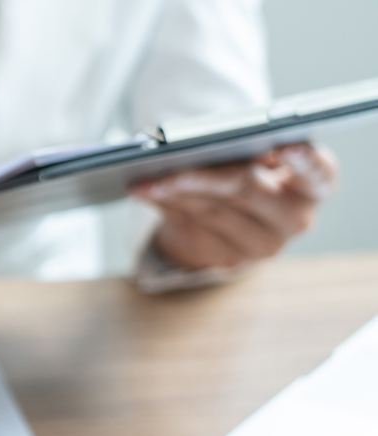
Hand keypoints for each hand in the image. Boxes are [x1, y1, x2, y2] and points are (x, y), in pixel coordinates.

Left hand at [132, 143, 337, 270]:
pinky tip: (146, 193)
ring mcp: (264, 245)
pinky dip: (166, 206)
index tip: (286, 145)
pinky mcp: (230, 260)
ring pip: (213, 212)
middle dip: (206, 177)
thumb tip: (196, 146)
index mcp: (314, 185)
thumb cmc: (250, 174)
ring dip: (175, 193)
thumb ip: (244, 149)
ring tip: (148, 179)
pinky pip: (193, 229)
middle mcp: (296, 219)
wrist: (235, 219)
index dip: (304, 160)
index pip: (318, 172)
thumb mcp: (256, 158)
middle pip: (249, 191)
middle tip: (172, 167)